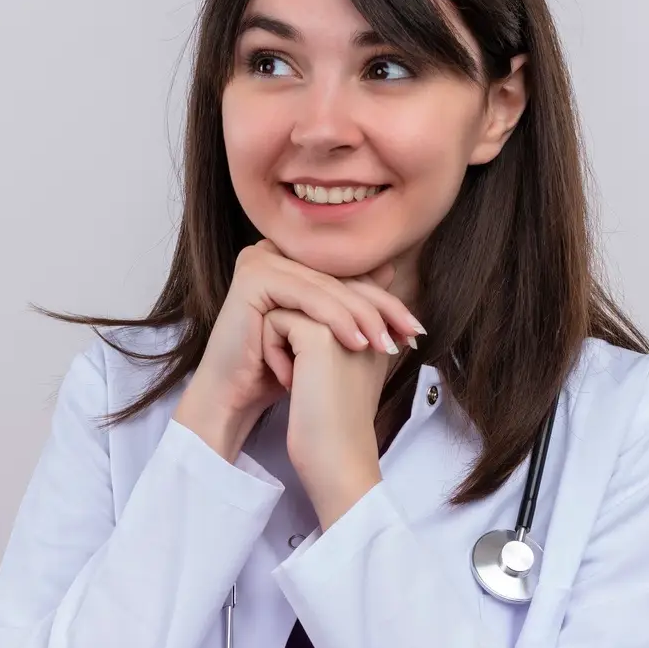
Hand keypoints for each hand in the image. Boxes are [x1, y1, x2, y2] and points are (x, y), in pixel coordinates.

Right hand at [172, 240, 422, 461]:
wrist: (233, 396)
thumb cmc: (276, 369)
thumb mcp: (323, 334)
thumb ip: (350, 301)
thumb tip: (390, 270)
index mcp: (288, 258)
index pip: (346, 276)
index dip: (384, 301)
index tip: (415, 329)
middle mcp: (272, 251)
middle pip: (339, 280)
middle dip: (380, 310)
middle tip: (412, 333)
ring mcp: (260, 259)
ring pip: (326, 288)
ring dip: (363, 317)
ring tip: (386, 344)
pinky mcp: (253, 276)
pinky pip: (306, 296)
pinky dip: (335, 320)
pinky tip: (356, 342)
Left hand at [262, 307, 392, 528]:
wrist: (337, 460)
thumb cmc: (333, 425)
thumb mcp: (338, 372)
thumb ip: (334, 336)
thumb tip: (308, 316)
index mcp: (377, 326)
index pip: (332, 296)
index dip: (307, 325)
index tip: (310, 367)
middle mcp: (367, 318)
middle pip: (309, 297)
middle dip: (292, 330)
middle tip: (301, 373)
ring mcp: (346, 323)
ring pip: (290, 305)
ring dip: (280, 341)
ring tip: (297, 378)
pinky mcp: (320, 335)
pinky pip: (276, 320)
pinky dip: (272, 351)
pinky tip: (288, 383)